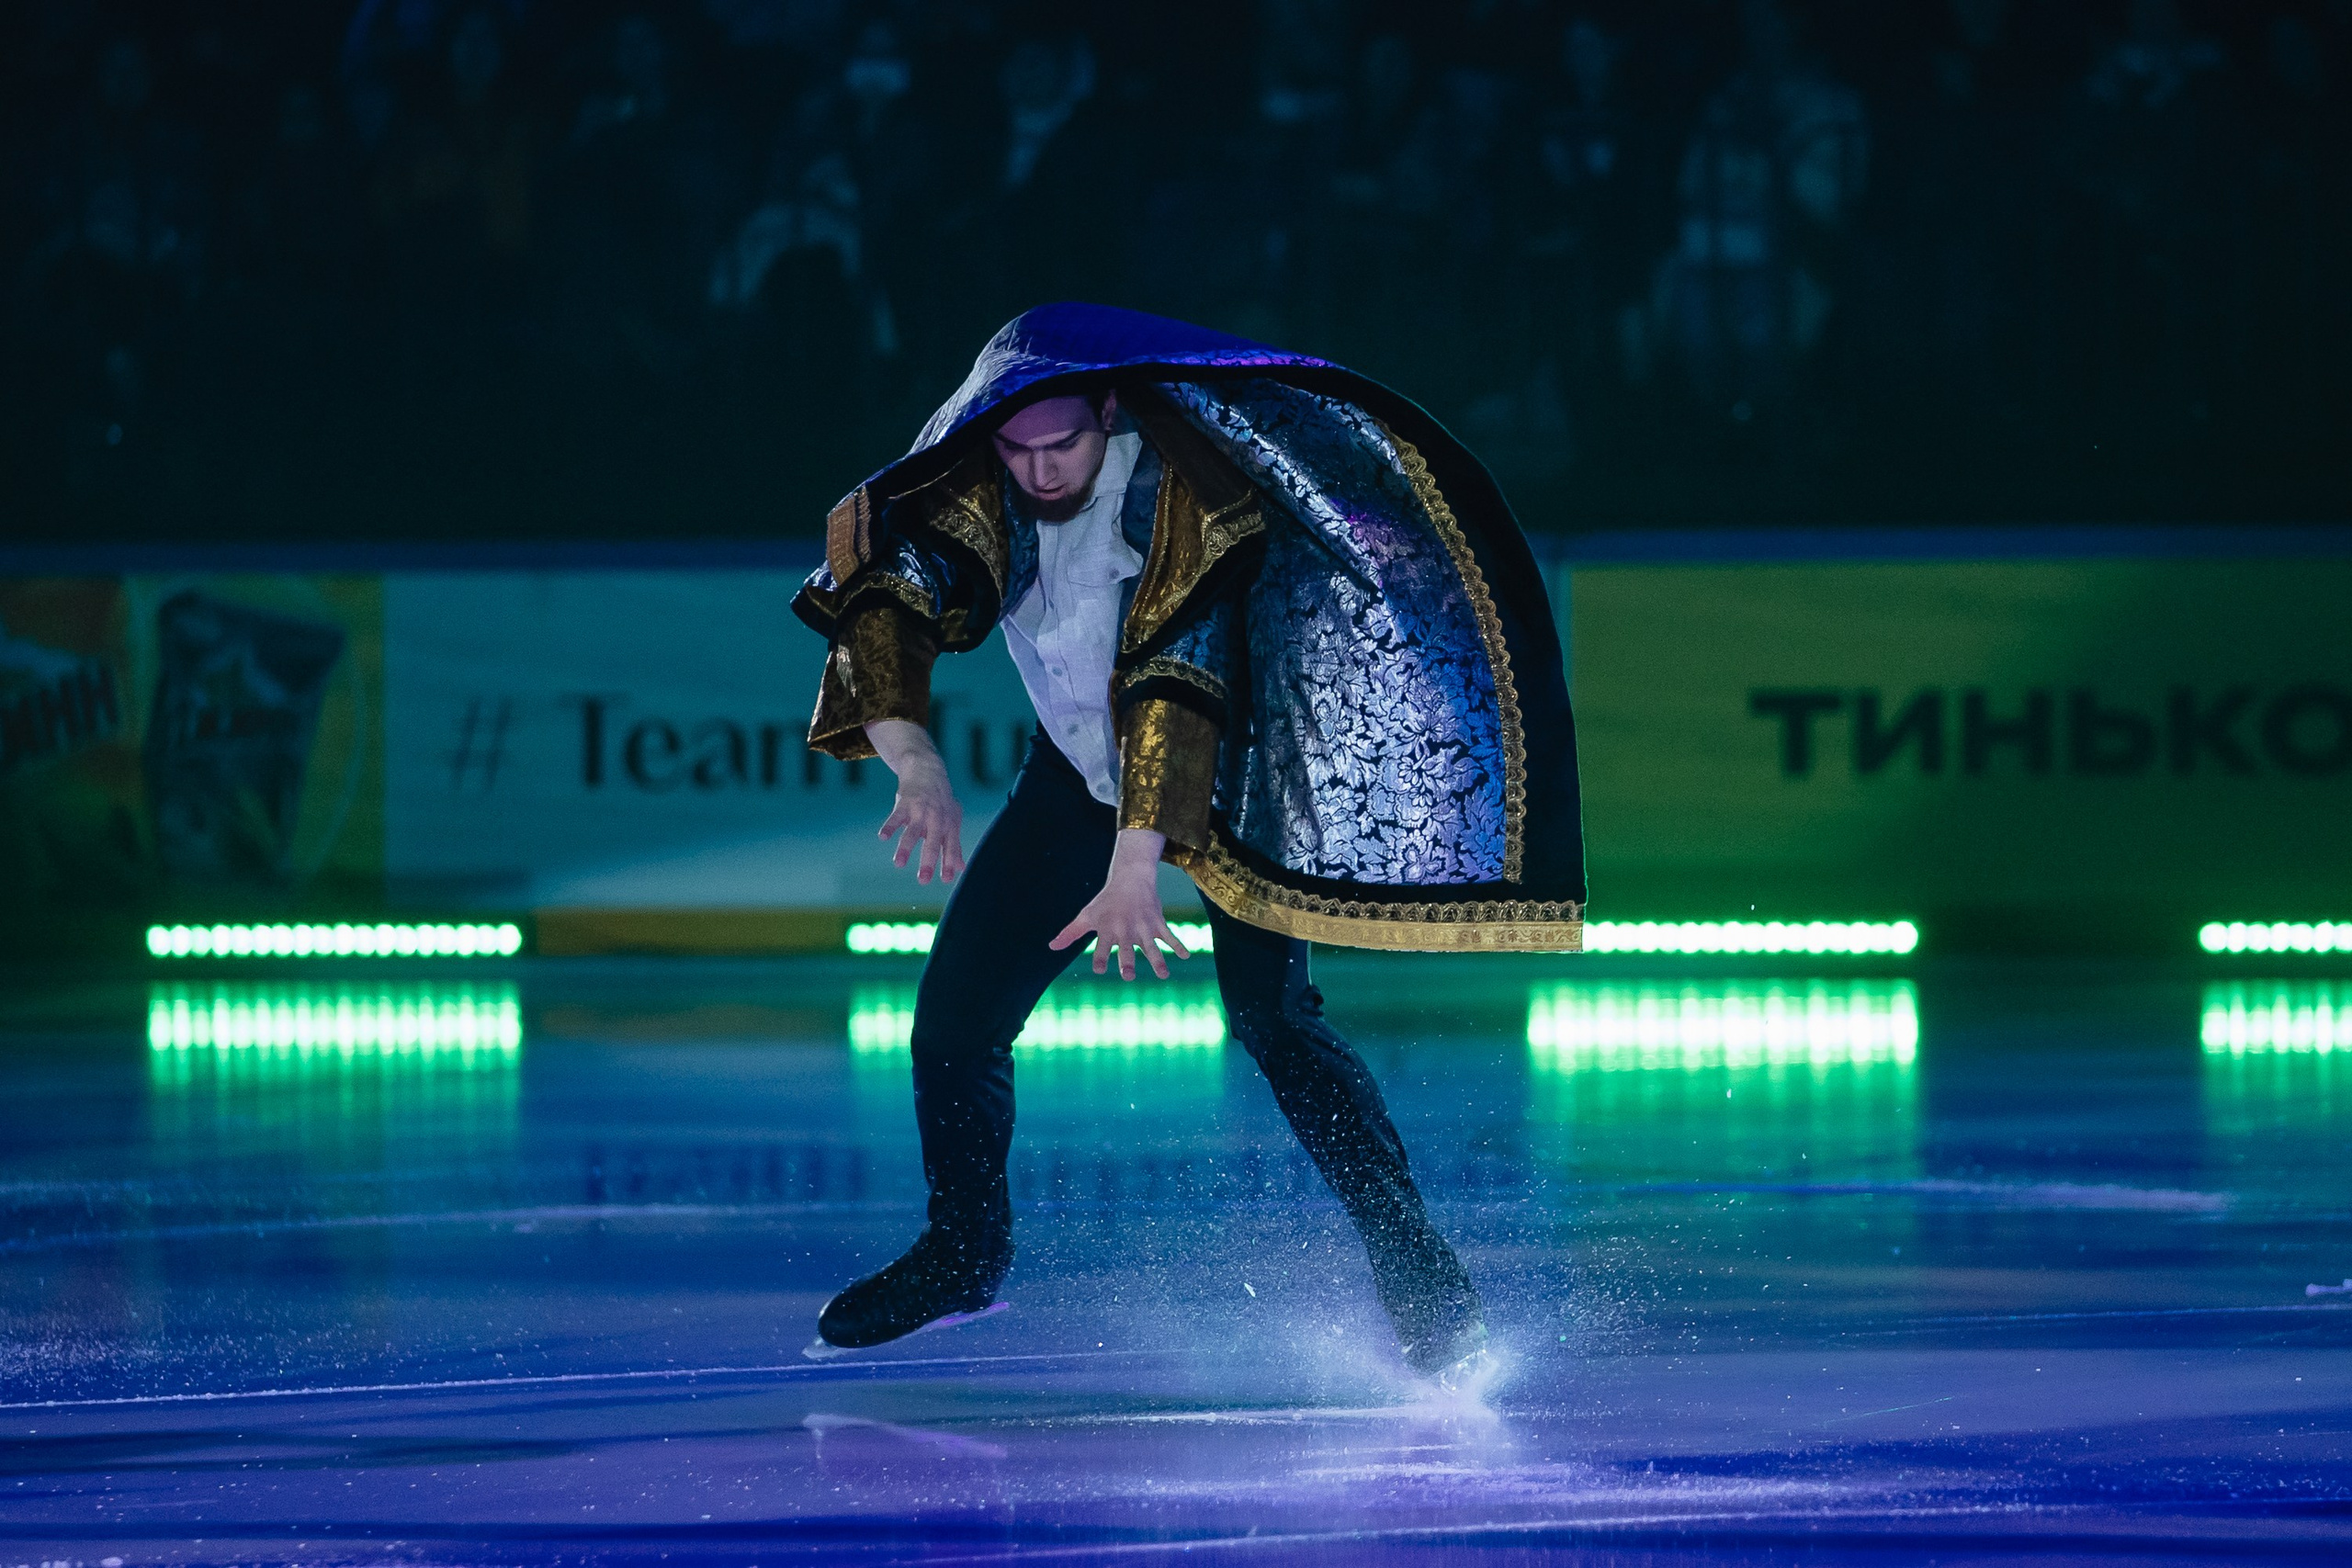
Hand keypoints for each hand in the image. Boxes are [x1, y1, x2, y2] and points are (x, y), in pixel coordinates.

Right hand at [866, 719, 962, 883]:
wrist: (927, 769)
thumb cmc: (941, 800)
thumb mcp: (952, 820)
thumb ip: (954, 845)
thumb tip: (960, 868)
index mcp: (949, 825)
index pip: (950, 847)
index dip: (948, 863)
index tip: (946, 880)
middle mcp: (937, 818)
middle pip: (933, 842)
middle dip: (928, 861)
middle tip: (922, 880)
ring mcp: (921, 809)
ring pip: (913, 831)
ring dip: (906, 848)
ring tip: (898, 864)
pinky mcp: (905, 802)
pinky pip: (896, 816)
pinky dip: (889, 826)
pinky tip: (883, 837)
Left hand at [1050, 829, 1192, 979]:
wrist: (1131, 878)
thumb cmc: (1105, 902)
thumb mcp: (1086, 916)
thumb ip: (1070, 933)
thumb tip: (1051, 947)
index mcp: (1107, 930)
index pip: (1101, 948)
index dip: (1099, 958)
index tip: (1099, 968)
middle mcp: (1125, 930)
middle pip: (1126, 949)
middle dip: (1127, 962)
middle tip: (1128, 975)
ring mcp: (1144, 927)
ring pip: (1151, 947)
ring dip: (1158, 960)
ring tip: (1163, 975)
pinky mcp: (1158, 923)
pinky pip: (1170, 936)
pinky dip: (1179, 945)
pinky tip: (1186, 957)